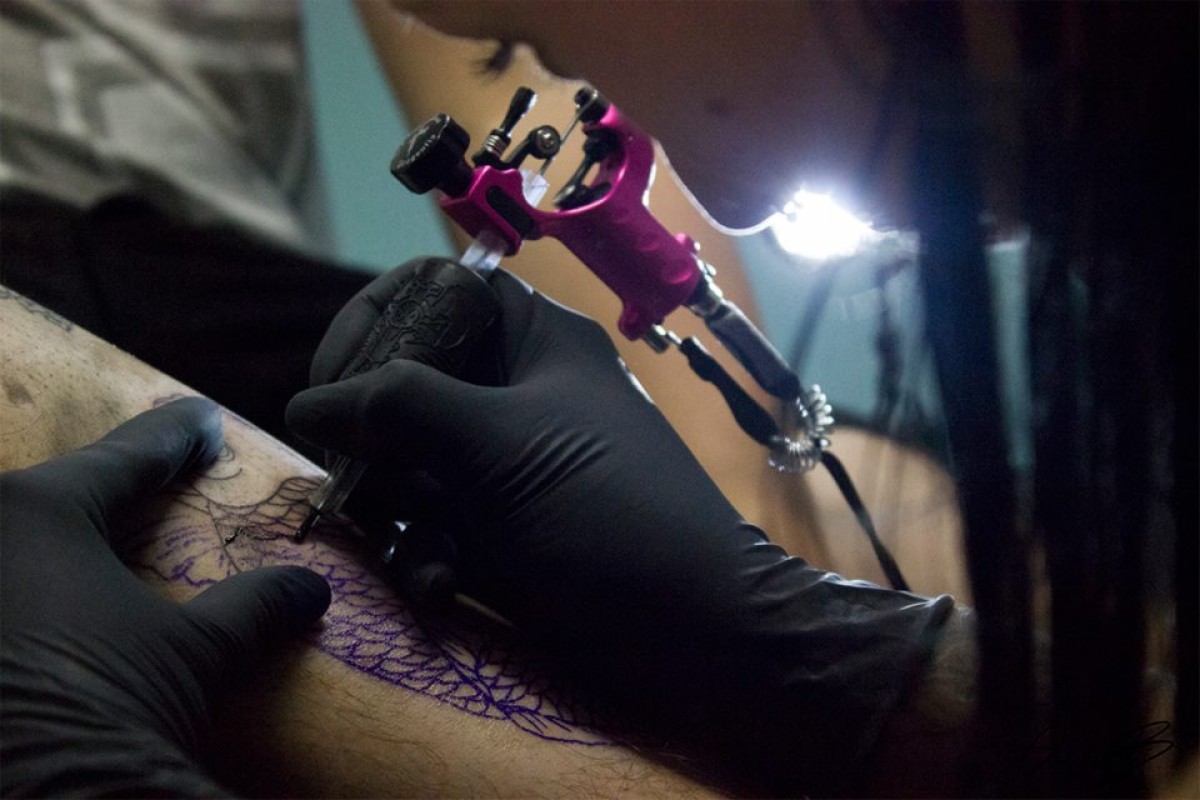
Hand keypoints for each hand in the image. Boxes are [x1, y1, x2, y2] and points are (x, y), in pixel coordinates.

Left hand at [0, 397, 330, 796]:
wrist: (38, 797)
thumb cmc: (110, 705)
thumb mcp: (195, 653)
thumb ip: (254, 607)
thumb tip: (311, 590)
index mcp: (35, 513)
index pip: (124, 458)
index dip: (173, 437)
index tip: (203, 418)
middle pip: (49, 494)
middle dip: (99, 490)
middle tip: (149, 483)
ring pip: (11, 542)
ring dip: (44, 546)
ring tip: (94, 555)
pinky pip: (4, 588)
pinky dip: (23, 590)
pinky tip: (45, 615)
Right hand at [287, 264, 952, 793]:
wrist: (689, 624)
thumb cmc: (602, 508)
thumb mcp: (496, 444)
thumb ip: (396, 406)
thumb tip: (306, 403)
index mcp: (534, 340)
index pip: (437, 290)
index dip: (378, 319)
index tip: (335, 378)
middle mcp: (516, 390)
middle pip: (409, 379)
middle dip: (372, 433)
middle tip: (349, 470)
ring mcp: (507, 461)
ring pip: (411, 459)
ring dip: (393, 505)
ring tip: (397, 538)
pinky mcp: (501, 526)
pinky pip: (434, 521)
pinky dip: (425, 552)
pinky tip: (436, 581)